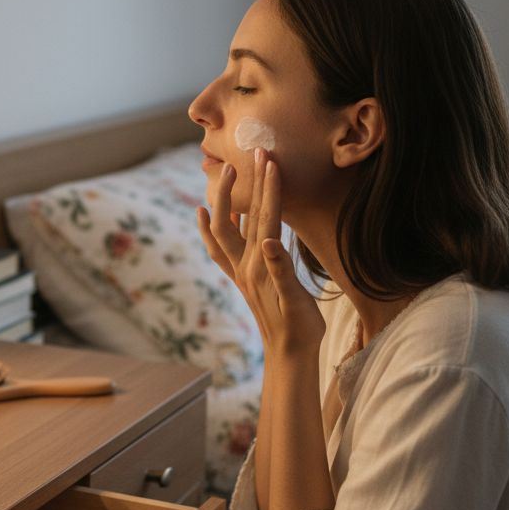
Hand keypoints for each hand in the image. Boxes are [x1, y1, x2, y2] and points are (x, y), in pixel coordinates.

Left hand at [196, 148, 324, 355]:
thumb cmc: (299, 328)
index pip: (265, 218)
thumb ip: (283, 270)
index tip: (270, 160)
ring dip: (225, 200)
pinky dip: (213, 227)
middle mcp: (246, 265)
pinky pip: (220, 247)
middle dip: (244, 184)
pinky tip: (209, 213)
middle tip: (250, 155)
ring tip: (223, 174)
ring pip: (225, 229)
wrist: (288, 354)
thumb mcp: (296, 300)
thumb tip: (270, 240)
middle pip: (238, 217)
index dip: (268, 188)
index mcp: (261, 265)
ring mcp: (241, 271)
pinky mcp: (243, 278)